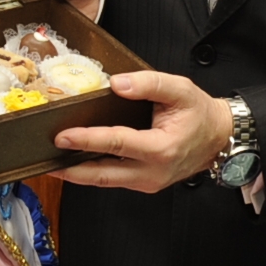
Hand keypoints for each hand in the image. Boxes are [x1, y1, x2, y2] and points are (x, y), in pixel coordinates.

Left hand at [54, 72, 232, 192]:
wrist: (219, 138)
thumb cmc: (199, 113)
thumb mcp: (180, 89)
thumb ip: (148, 83)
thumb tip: (116, 83)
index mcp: (161, 148)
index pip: (117, 143)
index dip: (88, 139)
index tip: (63, 135)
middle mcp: (153, 171)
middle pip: (103, 174)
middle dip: (72, 169)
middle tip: (46, 158)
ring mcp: (147, 181)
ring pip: (105, 181)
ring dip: (77, 173)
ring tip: (52, 162)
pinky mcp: (143, 183)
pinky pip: (112, 179)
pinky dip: (91, 172)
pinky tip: (74, 162)